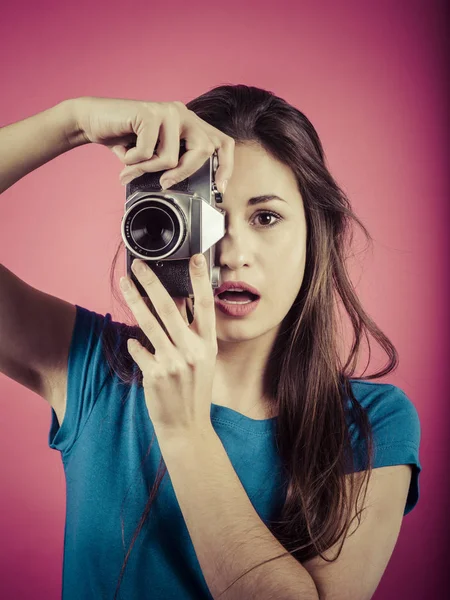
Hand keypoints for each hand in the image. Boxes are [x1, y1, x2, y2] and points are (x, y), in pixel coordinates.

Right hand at [72, 96, 233, 190]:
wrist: (92, 120)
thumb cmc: (124, 140)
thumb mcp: (154, 156)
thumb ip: (173, 165)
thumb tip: (190, 188)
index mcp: (189, 123)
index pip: (222, 142)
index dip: (226, 165)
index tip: (219, 187)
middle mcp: (182, 113)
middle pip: (204, 150)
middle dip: (183, 172)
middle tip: (164, 183)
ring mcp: (167, 111)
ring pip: (171, 157)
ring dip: (148, 168)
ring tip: (133, 163)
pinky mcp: (150, 113)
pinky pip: (149, 152)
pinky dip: (133, 160)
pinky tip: (125, 150)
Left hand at [119, 254, 217, 437]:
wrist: (186, 426)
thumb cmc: (194, 391)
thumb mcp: (203, 362)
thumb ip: (191, 336)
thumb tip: (173, 306)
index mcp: (208, 345)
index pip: (205, 305)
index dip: (200, 280)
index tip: (195, 258)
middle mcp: (192, 351)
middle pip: (168, 307)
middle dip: (151, 282)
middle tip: (139, 266)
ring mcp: (173, 362)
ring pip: (147, 323)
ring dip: (133, 300)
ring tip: (125, 284)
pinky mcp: (154, 374)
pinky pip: (138, 349)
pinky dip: (134, 344)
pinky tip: (134, 345)